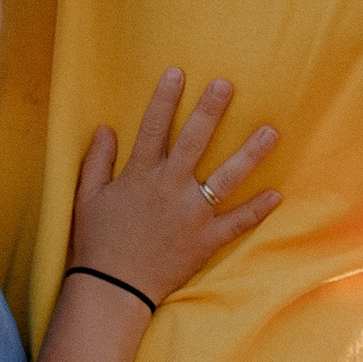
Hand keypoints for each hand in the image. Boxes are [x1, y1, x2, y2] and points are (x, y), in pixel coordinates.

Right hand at [68, 69, 280, 308]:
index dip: (165, 98)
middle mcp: (169, 189)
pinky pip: (237, 223)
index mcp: (140, 175)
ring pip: (226, 177)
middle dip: (211, 110)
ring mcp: (191, 214)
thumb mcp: (86, 198)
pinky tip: (276, 194)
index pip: (154, 127)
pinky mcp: (205, 241)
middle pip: (195, 141)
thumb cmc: (96, 242)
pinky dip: (257, 210)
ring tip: (271, 130)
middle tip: (227, 85)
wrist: (113, 289)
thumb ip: (96, 161)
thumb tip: (105, 128)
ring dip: (250, 153)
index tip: (177, 72)